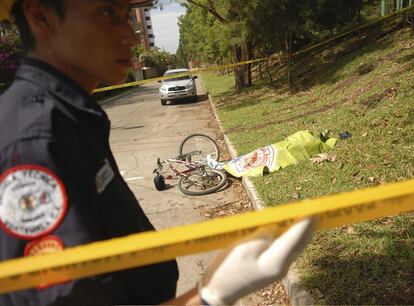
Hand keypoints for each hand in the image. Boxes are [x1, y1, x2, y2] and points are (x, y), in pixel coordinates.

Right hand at [199, 218, 315, 304]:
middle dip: (308, 225)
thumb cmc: (228, 269)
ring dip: (301, 231)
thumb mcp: (244, 247)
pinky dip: (291, 237)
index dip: (305, 222)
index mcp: (275, 262)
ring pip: (296, 246)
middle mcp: (282, 267)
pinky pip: (287, 249)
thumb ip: (263, 235)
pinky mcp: (273, 267)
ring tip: (305, 215)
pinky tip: (291, 228)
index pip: (295, 238)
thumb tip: (275, 227)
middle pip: (300, 243)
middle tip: (313, 208)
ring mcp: (279, 269)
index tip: (313, 208)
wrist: (221, 291)